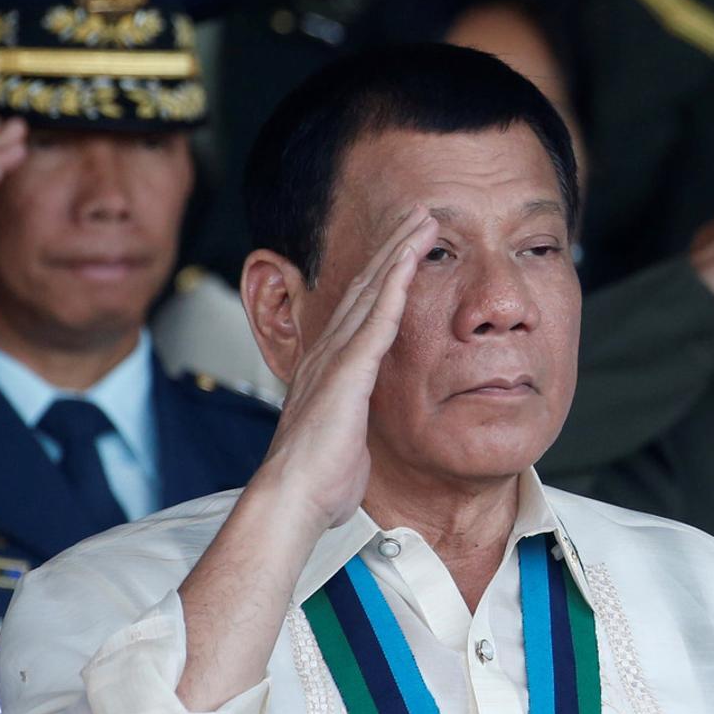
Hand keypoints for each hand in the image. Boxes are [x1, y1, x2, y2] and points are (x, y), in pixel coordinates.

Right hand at [257, 205, 438, 528]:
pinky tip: (410, 259)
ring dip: (398, 251)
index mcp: (331, 367)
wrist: (292, 499)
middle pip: (367, 285)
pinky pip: (376, 318)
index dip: (386, 272)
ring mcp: (337, 358)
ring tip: (422, 220)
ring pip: (373, 290)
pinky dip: (394, 285)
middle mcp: (330, 352)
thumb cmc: (317, 480)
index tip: (407, 245)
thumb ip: (357, 419)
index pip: (363, 307)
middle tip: (418, 214)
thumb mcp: (345, 438)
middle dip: (394, 246)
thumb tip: (364, 427)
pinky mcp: (348, 371)